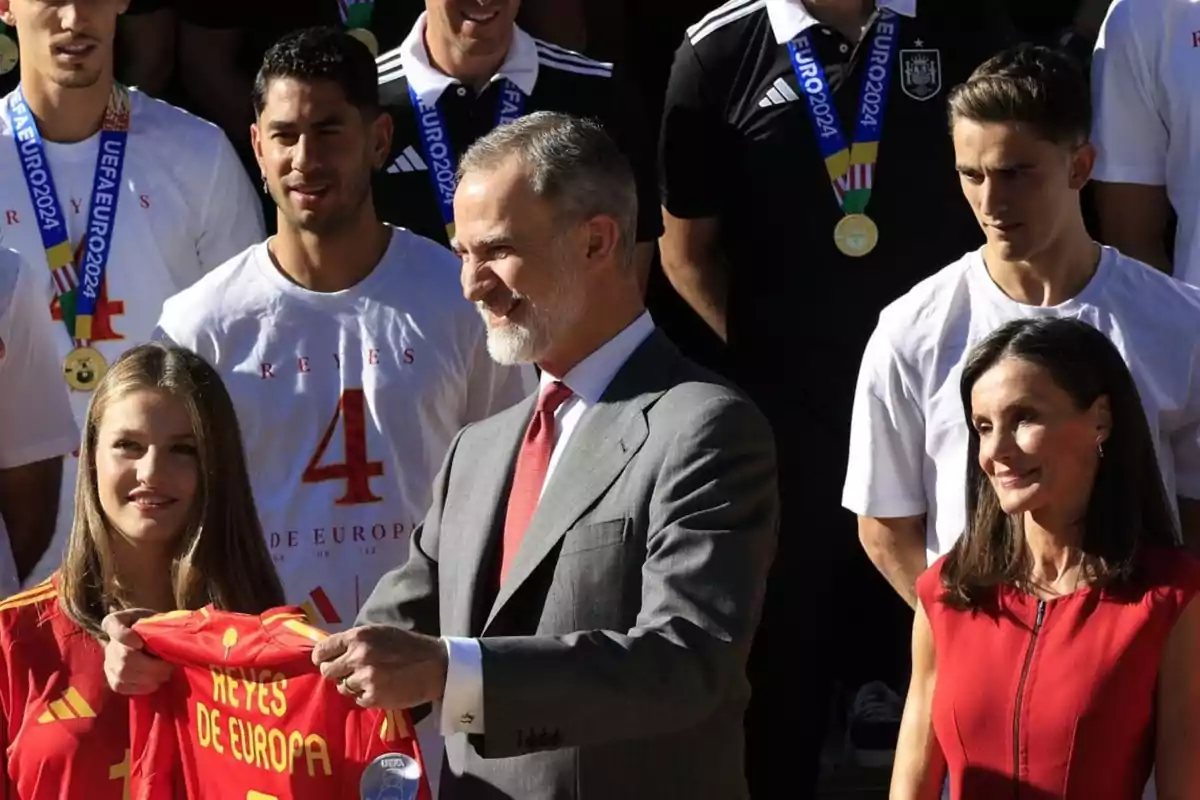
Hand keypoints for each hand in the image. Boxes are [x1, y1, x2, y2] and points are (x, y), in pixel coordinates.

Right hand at [102, 608, 172, 694]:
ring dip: (148, 677)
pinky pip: (122, 686)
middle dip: (150, 665)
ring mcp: (108, 663)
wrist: (151, 641)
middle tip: (169, 666)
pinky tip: (155, 683)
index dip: (123, 635)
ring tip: (165, 675)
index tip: (139, 643)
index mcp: (116, 620)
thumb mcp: (157, 617)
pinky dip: (141, 687)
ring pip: (123, 673)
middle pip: (124, 656)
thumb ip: (158, 623)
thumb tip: (170, 635)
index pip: (112, 624)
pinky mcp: (112, 680)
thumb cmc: (156, 626)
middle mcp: (109, 643)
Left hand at [312, 625, 447, 709]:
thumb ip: (356, 641)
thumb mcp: (380, 633)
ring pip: (342, 687)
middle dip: (337, 672)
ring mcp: (364, 678)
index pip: (323, 649)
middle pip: (327, 671)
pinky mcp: (373, 697)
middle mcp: (358, 656)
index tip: (327, 661)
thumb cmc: (408, 646)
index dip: (323, 657)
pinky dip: (366, 697)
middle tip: (351, 672)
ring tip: (372, 680)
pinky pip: (357, 700)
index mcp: (358, 636)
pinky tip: (381, 689)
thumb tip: (331, 651)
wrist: (435, 665)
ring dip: (352, 686)